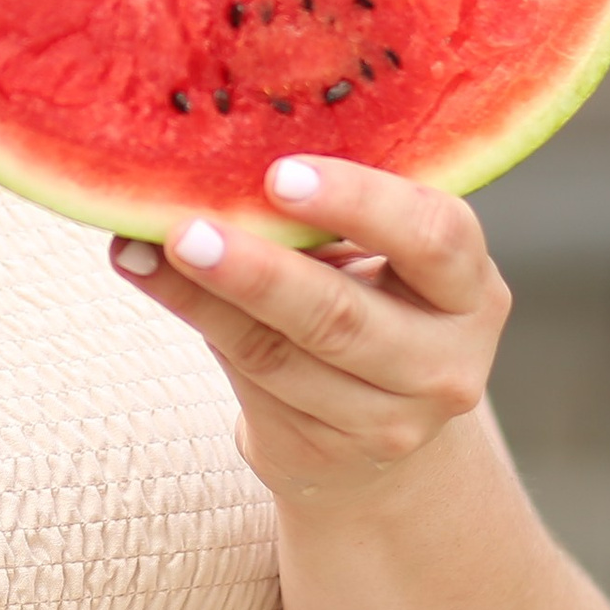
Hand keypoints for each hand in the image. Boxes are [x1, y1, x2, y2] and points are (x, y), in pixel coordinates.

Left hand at [108, 158, 510, 507]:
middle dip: (257, 272)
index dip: (359, 202)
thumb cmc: (364, 301)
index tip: (279, 174)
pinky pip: (250, 380)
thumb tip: (212, 158)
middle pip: (342, 315)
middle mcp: (446, 361)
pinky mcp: (328, 451)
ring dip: (201, 298)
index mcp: (469, 287)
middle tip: (186, 230)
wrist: (374, 427)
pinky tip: (146, 275)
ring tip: (140, 250)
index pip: (433, 237)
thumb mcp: (376, 256)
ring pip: (280, 354)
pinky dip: (196, 321)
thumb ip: (319, 217)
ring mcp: (392, 419)